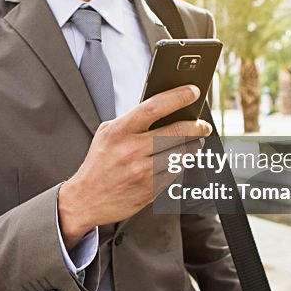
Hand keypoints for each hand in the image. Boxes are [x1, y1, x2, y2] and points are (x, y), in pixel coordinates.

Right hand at [58, 84, 209, 246]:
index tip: (192, 92)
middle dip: (196, 126)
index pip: (154, 107)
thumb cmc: (99, 162)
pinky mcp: (150, 190)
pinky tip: (179, 159)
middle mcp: (131, 151)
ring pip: (181, 154)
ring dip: (193, 145)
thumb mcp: (107, 134)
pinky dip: (181, 163)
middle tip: (203, 124)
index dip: (177, 97)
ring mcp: (142, 172)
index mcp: (119, 131)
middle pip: (175, 131)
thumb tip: (165, 108)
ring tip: (194, 141)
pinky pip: (176, 172)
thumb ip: (131, 120)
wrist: (86, 199)